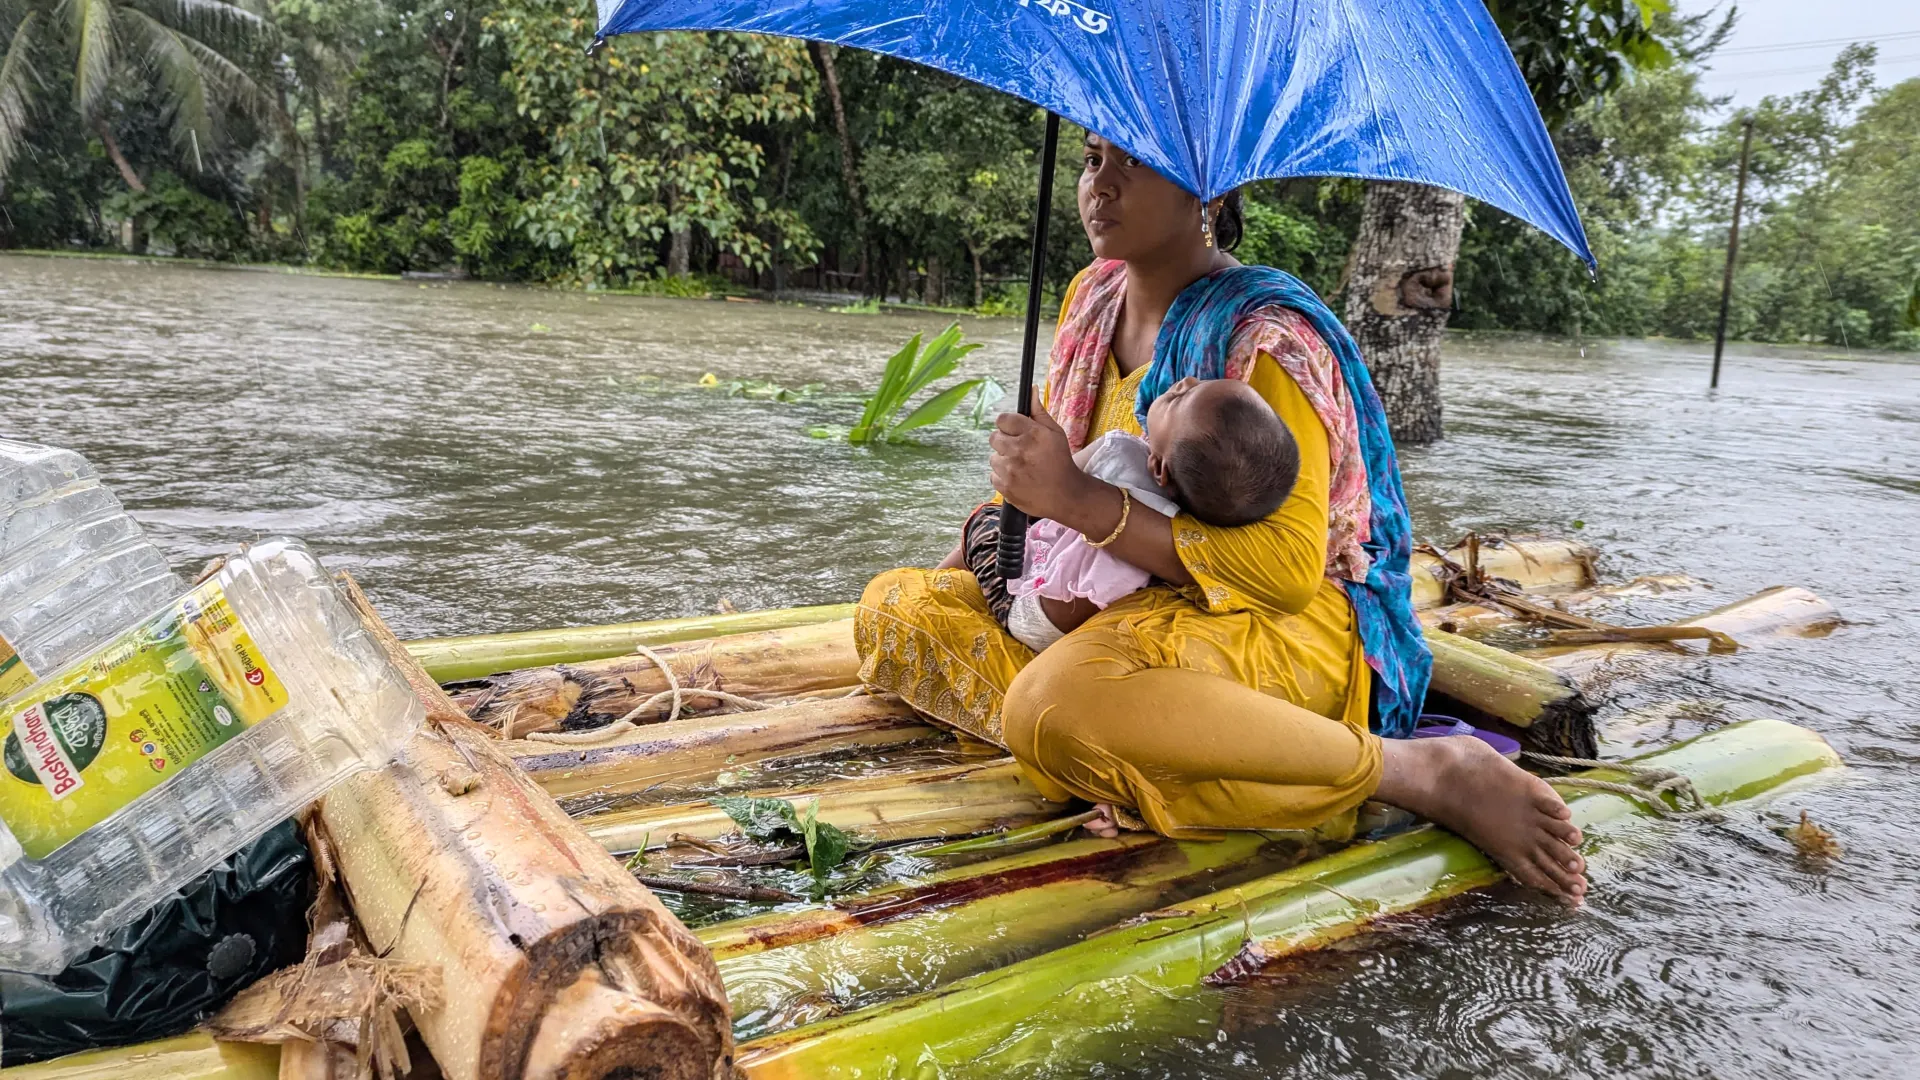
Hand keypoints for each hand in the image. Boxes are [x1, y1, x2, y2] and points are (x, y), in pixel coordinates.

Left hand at [989, 408, 1093, 522]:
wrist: (1066, 494)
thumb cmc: (1060, 461)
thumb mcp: (1055, 432)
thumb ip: (1039, 412)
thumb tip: (1031, 390)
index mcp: (1032, 434)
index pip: (1002, 420)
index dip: (1008, 425)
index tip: (1014, 432)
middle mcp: (1019, 450)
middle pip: (994, 437)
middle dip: (1004, 442)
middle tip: (1019, 450)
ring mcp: (1010, 470)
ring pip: (993, 458)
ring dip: (1004, 460)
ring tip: (1021, 466)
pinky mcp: (1005, 487)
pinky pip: (993, 476)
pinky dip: (1003, 477)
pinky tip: (1019, 478)